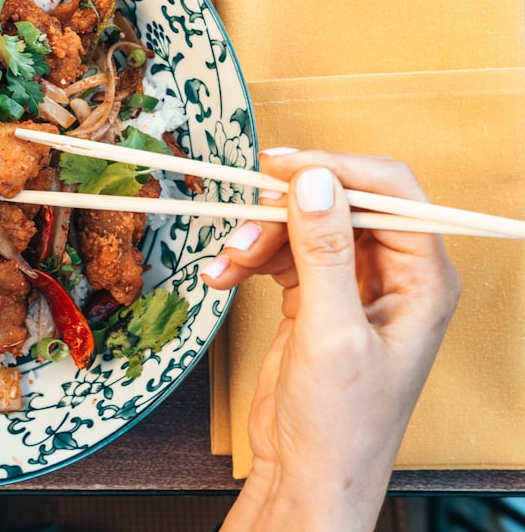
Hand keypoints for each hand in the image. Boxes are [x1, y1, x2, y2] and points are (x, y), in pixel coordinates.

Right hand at [207, 150, 460, 531]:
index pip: (389, 191)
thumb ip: (325, 253)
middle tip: (243, 220)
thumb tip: (316, 182)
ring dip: (258, 237)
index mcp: (422, 278)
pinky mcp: (314, 299)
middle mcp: (392, 274)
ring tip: (226, 262)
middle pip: (339, 204)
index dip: (336, 170)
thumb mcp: (332, 334)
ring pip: (303, 227)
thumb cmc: (342, 424)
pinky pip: (280, 255)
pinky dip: (248, 259)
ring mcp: (351, 285)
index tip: (281, 168)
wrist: (308, 475)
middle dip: (285, 210)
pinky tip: (222, 277)